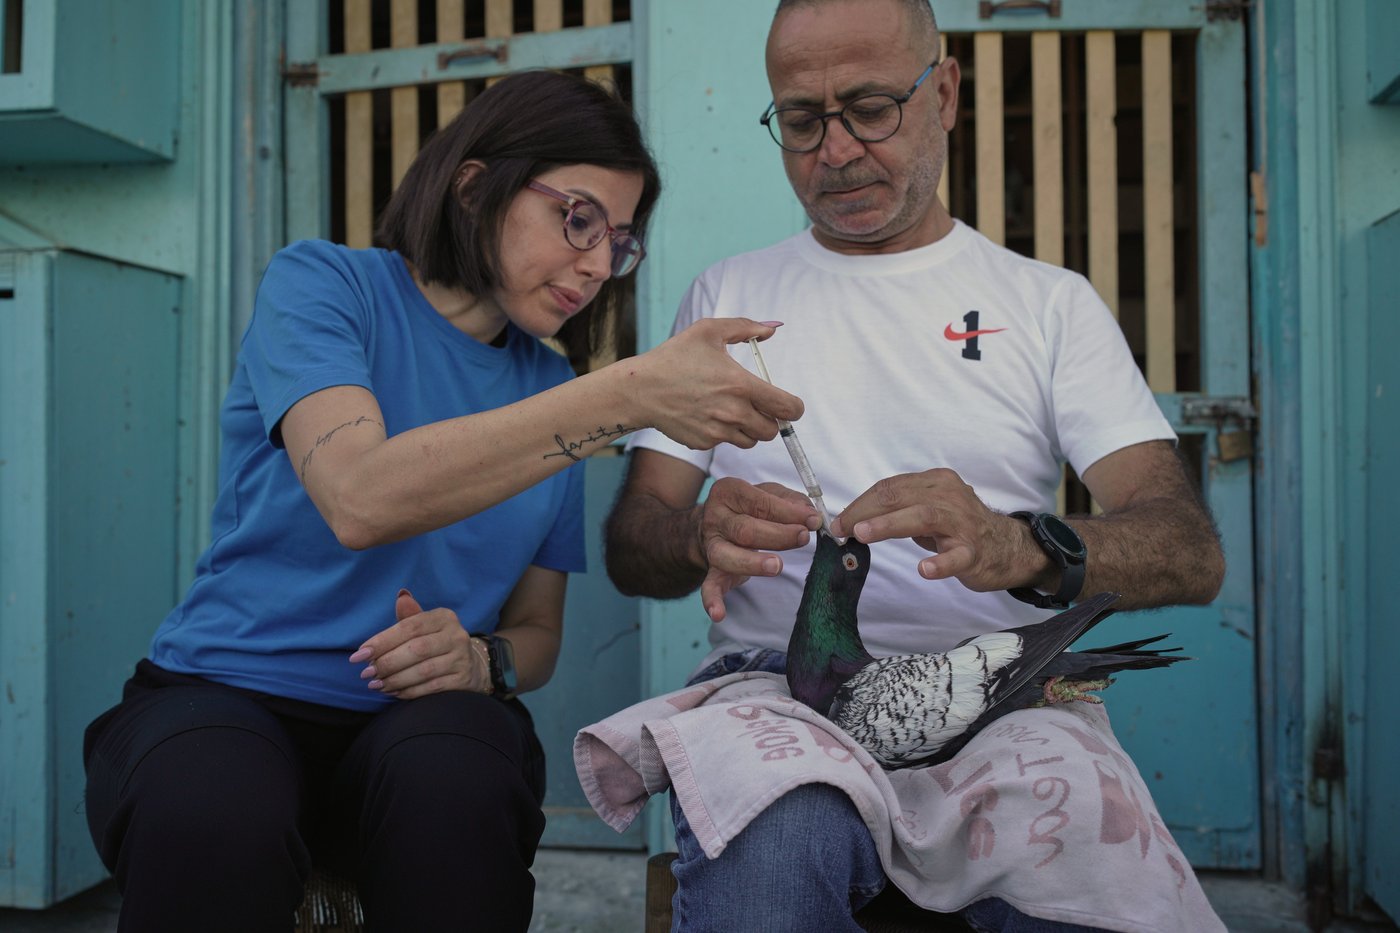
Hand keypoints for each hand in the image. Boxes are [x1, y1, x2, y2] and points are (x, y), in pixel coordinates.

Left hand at [348, 589, 490, 698]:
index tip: (360, 654)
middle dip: (387, 663)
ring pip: (423, 671)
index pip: (410, 627)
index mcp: (444, 617)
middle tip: (366, 673)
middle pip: (417, 649)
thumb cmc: (438, 643)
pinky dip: (409, 691)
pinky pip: (431, 688)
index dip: (383, 641)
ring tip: (376, 684)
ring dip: (395, 680)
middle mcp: (456, 635)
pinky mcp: (463, 679)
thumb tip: (401, 596)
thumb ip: (409, 616)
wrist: (471, 666)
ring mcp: (462, 658)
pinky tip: (394, 692)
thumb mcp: (425, 626)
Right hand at [633, 319, 803, 450]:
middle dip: (770, 420)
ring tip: (731, 410)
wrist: (641, 388)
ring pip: (751, 440)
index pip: (788, 408)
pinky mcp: (703, 443)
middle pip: (772, 431)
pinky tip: (707, 415)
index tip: (788, 405)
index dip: (794, 408)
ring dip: (749, 429)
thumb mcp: (709, 330)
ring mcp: (718, 432)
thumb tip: (772, 328)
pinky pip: (725, 443)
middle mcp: (733, 412)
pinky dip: (723, 433)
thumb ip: (746, 327)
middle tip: (756, 406)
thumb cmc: (675, 356)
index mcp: (741, 385)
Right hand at [696, 478, 820, 621]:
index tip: (812, 520)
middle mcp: (716, 518)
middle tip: (803, 538)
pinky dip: (712, 601)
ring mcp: (712, 545)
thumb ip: (791, 500)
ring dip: (753, 563)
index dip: (788, 512)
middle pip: (745, 529)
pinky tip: (719, 614)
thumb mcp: (769, 493)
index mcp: (728, 492)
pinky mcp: (712, 570)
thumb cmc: (749, 507)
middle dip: (778, 535)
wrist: (715, 524)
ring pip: (728, 555)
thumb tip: (810, 514)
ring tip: (777, 566)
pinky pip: (709, 586)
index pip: (759, 502)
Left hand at [830, 469, 1039, 591]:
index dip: (861, 504)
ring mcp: (963, 523)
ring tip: (864, 534)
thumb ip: (899, 509)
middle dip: (866, 512)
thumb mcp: (929, 509)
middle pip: (901, 497)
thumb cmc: (959, 527)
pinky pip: (957, 556)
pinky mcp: (974, 551)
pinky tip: (924, 569)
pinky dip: (940, 562)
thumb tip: (855, 520)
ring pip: (924, 517)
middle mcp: (949, 496)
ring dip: (890, 525)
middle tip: (842, 529)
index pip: (890, 487)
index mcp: (935, 482)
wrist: (1006, 547)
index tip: (839, 521)